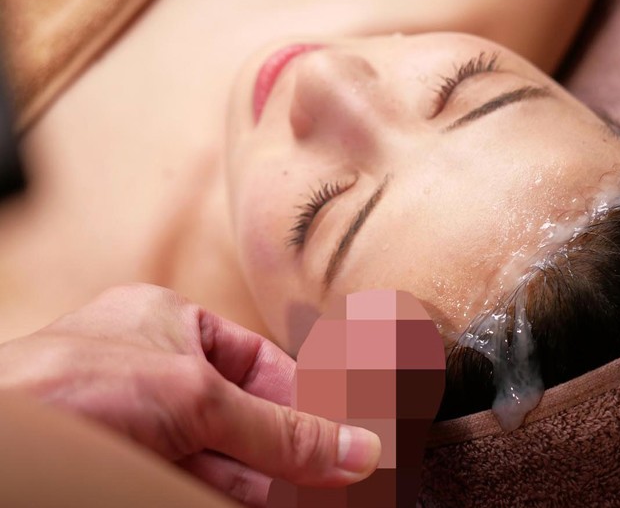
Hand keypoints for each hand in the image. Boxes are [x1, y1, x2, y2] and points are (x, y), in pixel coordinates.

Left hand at [0, 284, 379, 505]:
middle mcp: (156, 372)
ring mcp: (140, 426)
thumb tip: (356, 449)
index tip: (347, 432)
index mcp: (168, 323)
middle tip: (344, 476)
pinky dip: (241, 495)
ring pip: (225, 459)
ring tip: (326, 496)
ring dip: (273, 482)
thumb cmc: (70, 388)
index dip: (306, 398)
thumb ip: (280, 430)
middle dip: (293, 448)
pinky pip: (200, 483)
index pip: (259, 361)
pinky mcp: (129, 472)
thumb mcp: (196, 398)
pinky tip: (276, 501)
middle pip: (247, 415)